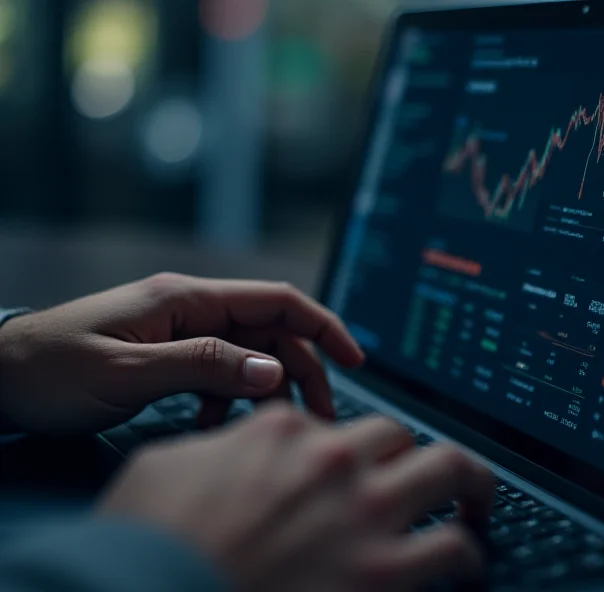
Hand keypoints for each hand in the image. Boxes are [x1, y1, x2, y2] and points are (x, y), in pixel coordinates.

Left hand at [0, 273, 362, 433]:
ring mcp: (181, 333)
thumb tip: (273, 372)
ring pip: (248, 358)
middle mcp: (193, 310)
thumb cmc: (52, 369)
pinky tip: (212, 424)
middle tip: (320, 417)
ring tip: (264, 428)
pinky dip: (227, 399)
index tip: (355, 361)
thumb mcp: (130, 372)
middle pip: (270, 333)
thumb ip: (203, 367)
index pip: (276, 301)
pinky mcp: (170, 357)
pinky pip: (219, 375)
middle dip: (302, 371)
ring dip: (264, 391)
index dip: (322, 326)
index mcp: (189, 299)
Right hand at [98, 403, 494, 591]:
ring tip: (475, 499)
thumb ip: (220, 446)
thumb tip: (238, 447)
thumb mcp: (166, 467)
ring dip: (468, 483)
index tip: (348, 467)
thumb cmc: (148, 542)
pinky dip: (467, 552)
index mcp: (281, 430)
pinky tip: (467, 563)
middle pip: (398, 434)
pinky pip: (452, 546)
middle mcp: (332, 459)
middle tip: (423, 472)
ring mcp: (363, 511)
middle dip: (411, 453)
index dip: (339, 447)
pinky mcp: (384, 571)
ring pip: (448, 468)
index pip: (330, 423)